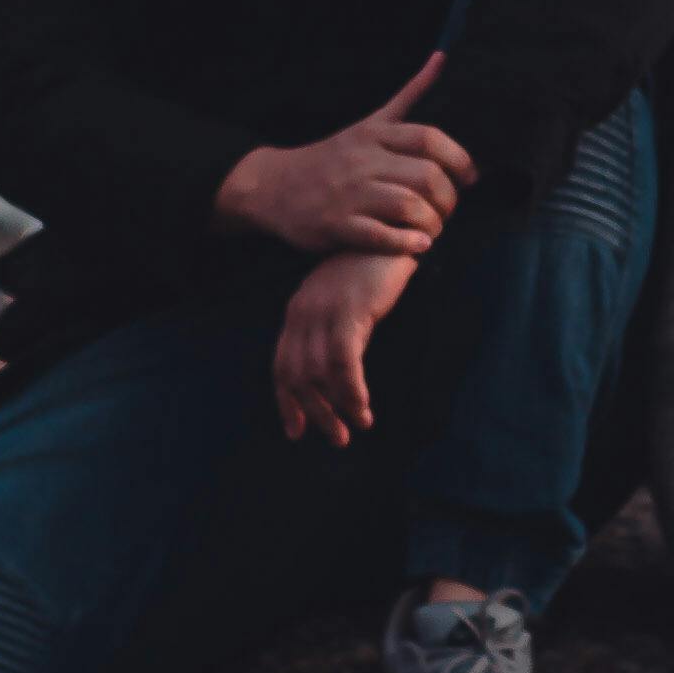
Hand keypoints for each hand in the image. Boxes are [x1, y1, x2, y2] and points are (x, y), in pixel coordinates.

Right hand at [217, 56, 473, 258]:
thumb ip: (410, 95)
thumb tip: (443, 56)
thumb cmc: (334, 157)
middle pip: (425, 176)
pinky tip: (419, 246)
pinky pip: (380, 235)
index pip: (429, 139)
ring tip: (433, 229)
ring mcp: (349, 192)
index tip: (470, 178)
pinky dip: (407, 243)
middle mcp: (363, 160)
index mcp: (374, 134)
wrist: (275, 185)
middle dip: (448, 199)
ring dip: (431, 223)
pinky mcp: (337, 223)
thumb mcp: (370, 122)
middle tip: (449, 210)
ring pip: (407, 206)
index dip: (459, 159)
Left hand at [272, 248, 418, 442]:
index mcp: (299, 312)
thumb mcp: (345, 303)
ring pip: (317, 375)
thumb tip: (340, 373)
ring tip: (356, 427)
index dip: (287, 402)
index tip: (296, 431)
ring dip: (335, 408)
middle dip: (314, 412)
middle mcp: (303, 314)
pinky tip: (363, 407)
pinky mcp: (347, 312)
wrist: (391, 235)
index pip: (282, 366)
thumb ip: (336, 331)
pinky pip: (342, 363)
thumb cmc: (373, 270)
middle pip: (295, 375)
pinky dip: (350, 391)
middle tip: (337, 437)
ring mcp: (322, 313)